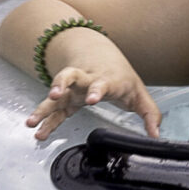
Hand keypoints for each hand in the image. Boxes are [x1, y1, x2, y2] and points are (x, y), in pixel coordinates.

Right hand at [25, 36, 161, 140]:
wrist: (99, 54)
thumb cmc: (120, 77)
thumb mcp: (139, 94)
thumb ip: (150, 114)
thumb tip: (156, 135)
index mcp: (106, 79)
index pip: (101, 83)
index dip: (97, 89)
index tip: (92, 98)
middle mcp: (85, 80)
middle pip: (71, 77)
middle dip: (62, 84)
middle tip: (54, 94)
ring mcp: (72, 87)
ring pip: (54, 92)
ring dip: (44, 105)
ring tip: (32, 120)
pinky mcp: (65, 98)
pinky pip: (52, 110)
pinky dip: (44, 120)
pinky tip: (36, 131)